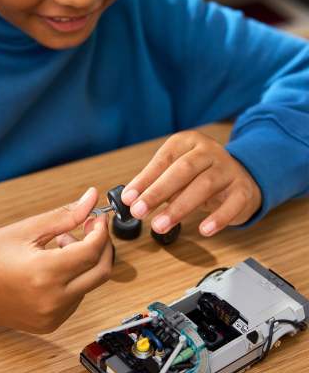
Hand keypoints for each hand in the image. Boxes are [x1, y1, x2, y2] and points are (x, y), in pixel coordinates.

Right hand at [0, 187, 112, 333]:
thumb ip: (65, 216)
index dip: (101, 230)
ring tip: (62, 244)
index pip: (92, 251)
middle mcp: (52, 301)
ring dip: (85, 262)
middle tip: (91, 228)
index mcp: (44, 273)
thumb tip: (91, 199)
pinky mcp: (49, 324)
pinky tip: (57, 265)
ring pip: (89, 284)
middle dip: (103, 246)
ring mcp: (52, 316)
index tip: (97, 217)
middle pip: (101, 272)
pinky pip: (76, 298)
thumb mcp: (27, 229)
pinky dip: (75, 278)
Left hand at [121, 131, 261, 235]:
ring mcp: (228, 169)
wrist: (240, 178)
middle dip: (158, 192)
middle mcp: (209, 151)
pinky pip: (232, 204)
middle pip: (183, 170)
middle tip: (139, 211)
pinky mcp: (243, 189)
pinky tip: (204, 230)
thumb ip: (154, 184)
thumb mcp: (175, 174)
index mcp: (187, 142)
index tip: (128, 198)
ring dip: (179, 208)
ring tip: (159, 225)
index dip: (145, 179)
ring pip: (204, 186)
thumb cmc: (199, 176)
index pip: (164, 159)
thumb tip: (131, 200)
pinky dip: (218, 218)